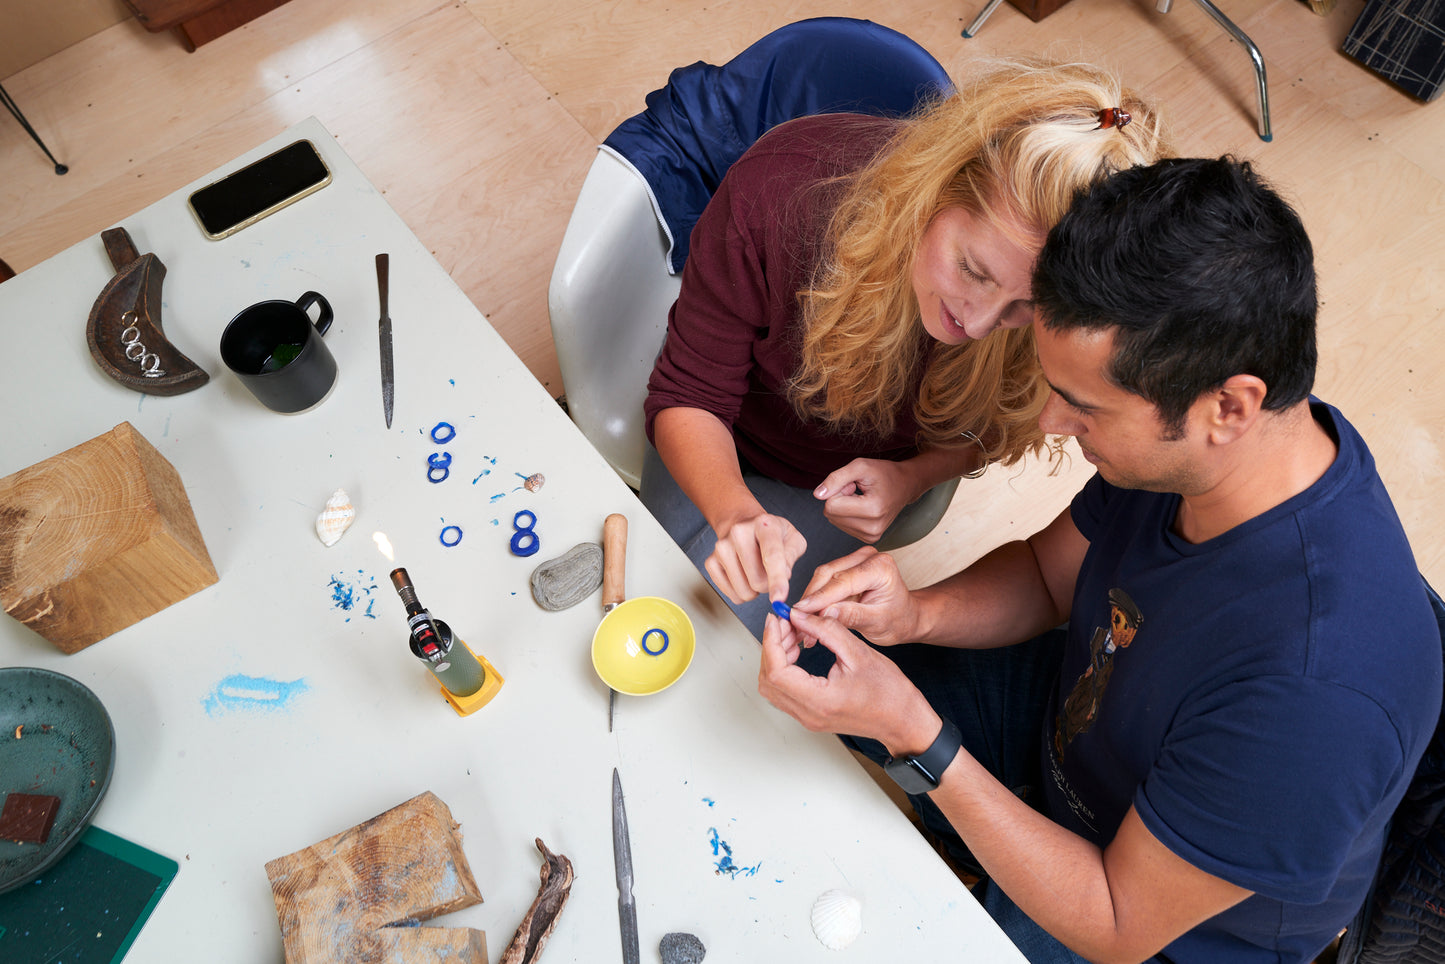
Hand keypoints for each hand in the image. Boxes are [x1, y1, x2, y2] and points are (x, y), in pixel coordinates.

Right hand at [706, 512, 806, 605]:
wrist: (744, 525)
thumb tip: (783, 575)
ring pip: (744, 591)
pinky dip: (741, 592)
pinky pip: (732, 595)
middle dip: (768, 584)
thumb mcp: (793, 539)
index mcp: (764, 525)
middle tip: (768, 570)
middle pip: (757, 581)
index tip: (779, 599)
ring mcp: (721, 547)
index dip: (777, 580)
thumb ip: (792, 556)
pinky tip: (743, 575)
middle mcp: (739, 533)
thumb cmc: (772, 535)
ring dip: (754, 589)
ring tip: (755, 570)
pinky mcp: (711, 562)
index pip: (771, 556)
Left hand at [758, 609, 937, 754]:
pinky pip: (784, 693)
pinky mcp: (811, 716)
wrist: (904, 721)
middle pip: (768, 680)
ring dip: (776, 658)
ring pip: (772, 688)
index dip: (771, 641)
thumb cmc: (890, 693)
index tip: (776, 619)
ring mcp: (808, 718)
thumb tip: (800, 616)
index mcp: (820, 701)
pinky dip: (783, 670)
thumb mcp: (860, 653)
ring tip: (793, 634)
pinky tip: (797, 651)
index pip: (777, 671)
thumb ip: (827, 631)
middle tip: (785, 623)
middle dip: (772, 647)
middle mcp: (809, 714)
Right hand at [793, 546, 919, 645]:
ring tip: (802, 625)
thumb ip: (852, 616)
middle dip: (811, 600)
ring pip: (822, 577)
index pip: (842, 581)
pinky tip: (810, 617)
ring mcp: (856, 560)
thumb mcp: (878, 623)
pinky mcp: (846, 567)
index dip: (818, 598)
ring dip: (810, 601)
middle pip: (828, 575)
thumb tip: (825, 613)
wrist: (905, 617)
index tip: (799, 612)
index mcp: (880, 567)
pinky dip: (815, 600)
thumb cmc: (898, 620)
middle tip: (796, 622)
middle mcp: (867, 557)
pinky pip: (824, 582)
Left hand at [814, 458, 916, 542]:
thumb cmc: (883, 474)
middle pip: (831, 514)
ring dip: (843, 506)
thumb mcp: (860, 466)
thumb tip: (817, 495)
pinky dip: (848, 514)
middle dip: (839, 498)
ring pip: (834, 520)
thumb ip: (836, 478)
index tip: (854, 484)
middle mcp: (872, 528)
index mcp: (872, 510)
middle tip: (857, 491)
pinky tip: (862, 506)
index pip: (831, 505)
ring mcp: (871, 536)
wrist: (904, 486)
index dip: (838, 489)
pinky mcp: (868, 538)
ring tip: (861, 498)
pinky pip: (841, 525)